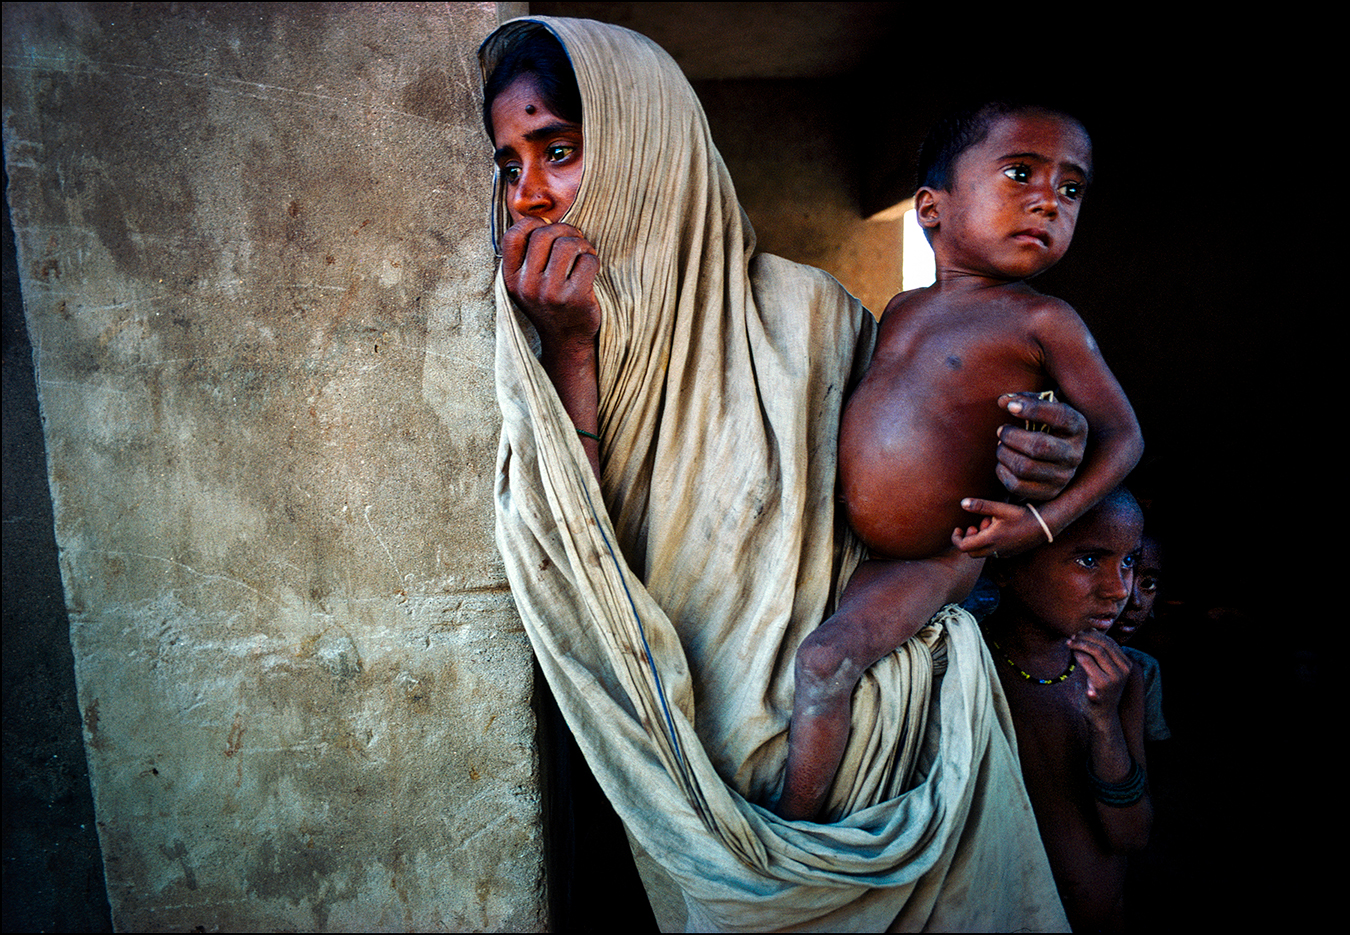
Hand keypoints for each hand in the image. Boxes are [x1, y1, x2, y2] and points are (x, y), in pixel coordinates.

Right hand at [501, 217, 600, 352]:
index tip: (547, 230)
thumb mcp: (527, 282)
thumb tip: (544, 217)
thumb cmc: (549, 303)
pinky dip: (593, 260)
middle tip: (575, 241)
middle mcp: (527, 285)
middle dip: (565, 230)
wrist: (565, 341)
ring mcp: (550, 293)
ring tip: (584, 254)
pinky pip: (588, 261)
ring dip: (582, 244)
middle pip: (544, 234)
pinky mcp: (574, 298)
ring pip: (568, 244)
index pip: (514, 234)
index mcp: (510, 278)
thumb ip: (529, 253)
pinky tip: (591, 270)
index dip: (533, 224)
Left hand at [952, 499, 1052, 556]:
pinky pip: (993, 551)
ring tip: (990, 523)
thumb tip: (962, 503)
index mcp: (990, 540)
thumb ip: (980, 506)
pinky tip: (998, 528)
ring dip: (980, 539)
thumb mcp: (1000, 508)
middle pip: (971, 552)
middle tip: (975, 525)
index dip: (956, 538)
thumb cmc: (1022, 515)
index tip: (958, 528)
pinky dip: (990, 542)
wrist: (1045, 526)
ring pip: (983, 552)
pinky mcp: (1010, 553)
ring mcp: (1003, 553)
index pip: (963, 547)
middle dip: (969, 539)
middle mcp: (995, 550)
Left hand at [994, 392, 1086, 500]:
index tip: (1010, 407)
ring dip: (1004, 454)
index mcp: (1077, 427)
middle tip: (1001, 431)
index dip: (1033, 409)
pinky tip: (1003, 463)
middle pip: (1039, 446)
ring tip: (1001, 446)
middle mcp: (1075, 453)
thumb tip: (1003, 401)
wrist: (1056, 458)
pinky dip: (1002, 472)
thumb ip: (1024, 399)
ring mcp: (1064, 476)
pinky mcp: (1049, 493)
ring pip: (1024, 467)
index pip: (1059, 416)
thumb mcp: (1042, 408)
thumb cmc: (1045, 426)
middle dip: (1011, 437)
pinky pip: (1016, 486)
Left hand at [1067, 629, 1130, 716]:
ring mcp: (1114, 678)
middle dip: (1086, 637)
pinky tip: (1073, 654)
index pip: (1110, 642)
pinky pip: (1087, 663)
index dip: (1094, 634)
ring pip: (1096, 651)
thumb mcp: (1107, 671)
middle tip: (1072, 637)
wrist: (1102, 714)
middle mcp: (1124, 670)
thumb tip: (1090, 630)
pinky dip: (1079, 656)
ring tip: (1069, 644)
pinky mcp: (1102, 685)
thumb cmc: (1101, 690)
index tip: (1080, 632)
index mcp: (1126, 664)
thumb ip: (1103, 654)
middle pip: (1103, 644)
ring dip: (1080, 645)